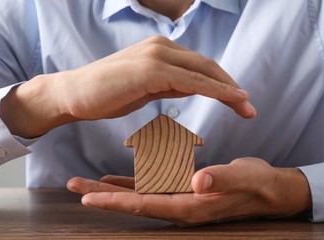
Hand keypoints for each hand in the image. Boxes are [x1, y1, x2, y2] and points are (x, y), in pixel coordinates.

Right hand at [0, 36, 255, 137]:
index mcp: (161, 50)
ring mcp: (156, 56)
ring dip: (228, 90)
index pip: (200, 66)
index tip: (238, 101)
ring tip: (247, 107)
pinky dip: (213, 90)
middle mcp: (162, 47)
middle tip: (249, 107)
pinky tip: (229, 100)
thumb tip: (191, 87)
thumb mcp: (146, 88)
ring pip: (203, 72)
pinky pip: (191, 81)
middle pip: (208, 66)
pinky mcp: (151, 69)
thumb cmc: (107, 94)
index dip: (222, 83)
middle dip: (232, 87)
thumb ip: (169, 84)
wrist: (74, 95)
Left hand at [67, 157, 311, 225]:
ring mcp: (180, 199)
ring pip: (138, 195)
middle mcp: (180, 206)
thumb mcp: (245, 179)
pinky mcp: (182, 190)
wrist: (269, 190)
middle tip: (72, 186)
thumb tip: (198, 182)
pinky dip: (130, 184)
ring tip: (84, 183)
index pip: (146, 204)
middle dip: (103, 196)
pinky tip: (114, 180)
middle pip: (134, 202)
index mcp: (191, 206)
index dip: (117, 202)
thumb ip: (222, 180)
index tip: (88, 197)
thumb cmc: (259, 185)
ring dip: (110, 190)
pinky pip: (150, 188)